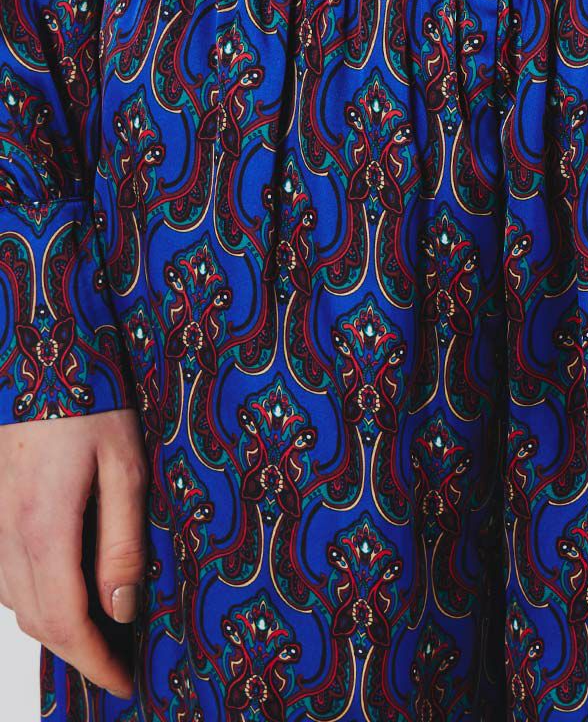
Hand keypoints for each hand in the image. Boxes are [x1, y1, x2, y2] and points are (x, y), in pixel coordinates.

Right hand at [0, 409, 147, 698]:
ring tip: (100, 633)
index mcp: (44, 528)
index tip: (122, 681)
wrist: (42, 356)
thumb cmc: (92, 404)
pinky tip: (66, 590)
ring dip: (54, 628)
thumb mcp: (126, 468)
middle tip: (118, 664)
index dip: (94, 660)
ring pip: (15, 604)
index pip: (65, 621)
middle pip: (37, 621)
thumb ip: (122, 542)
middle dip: (77, 652)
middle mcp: (7, 535)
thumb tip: (122, 606)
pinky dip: (34, 598)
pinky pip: (6, 577)